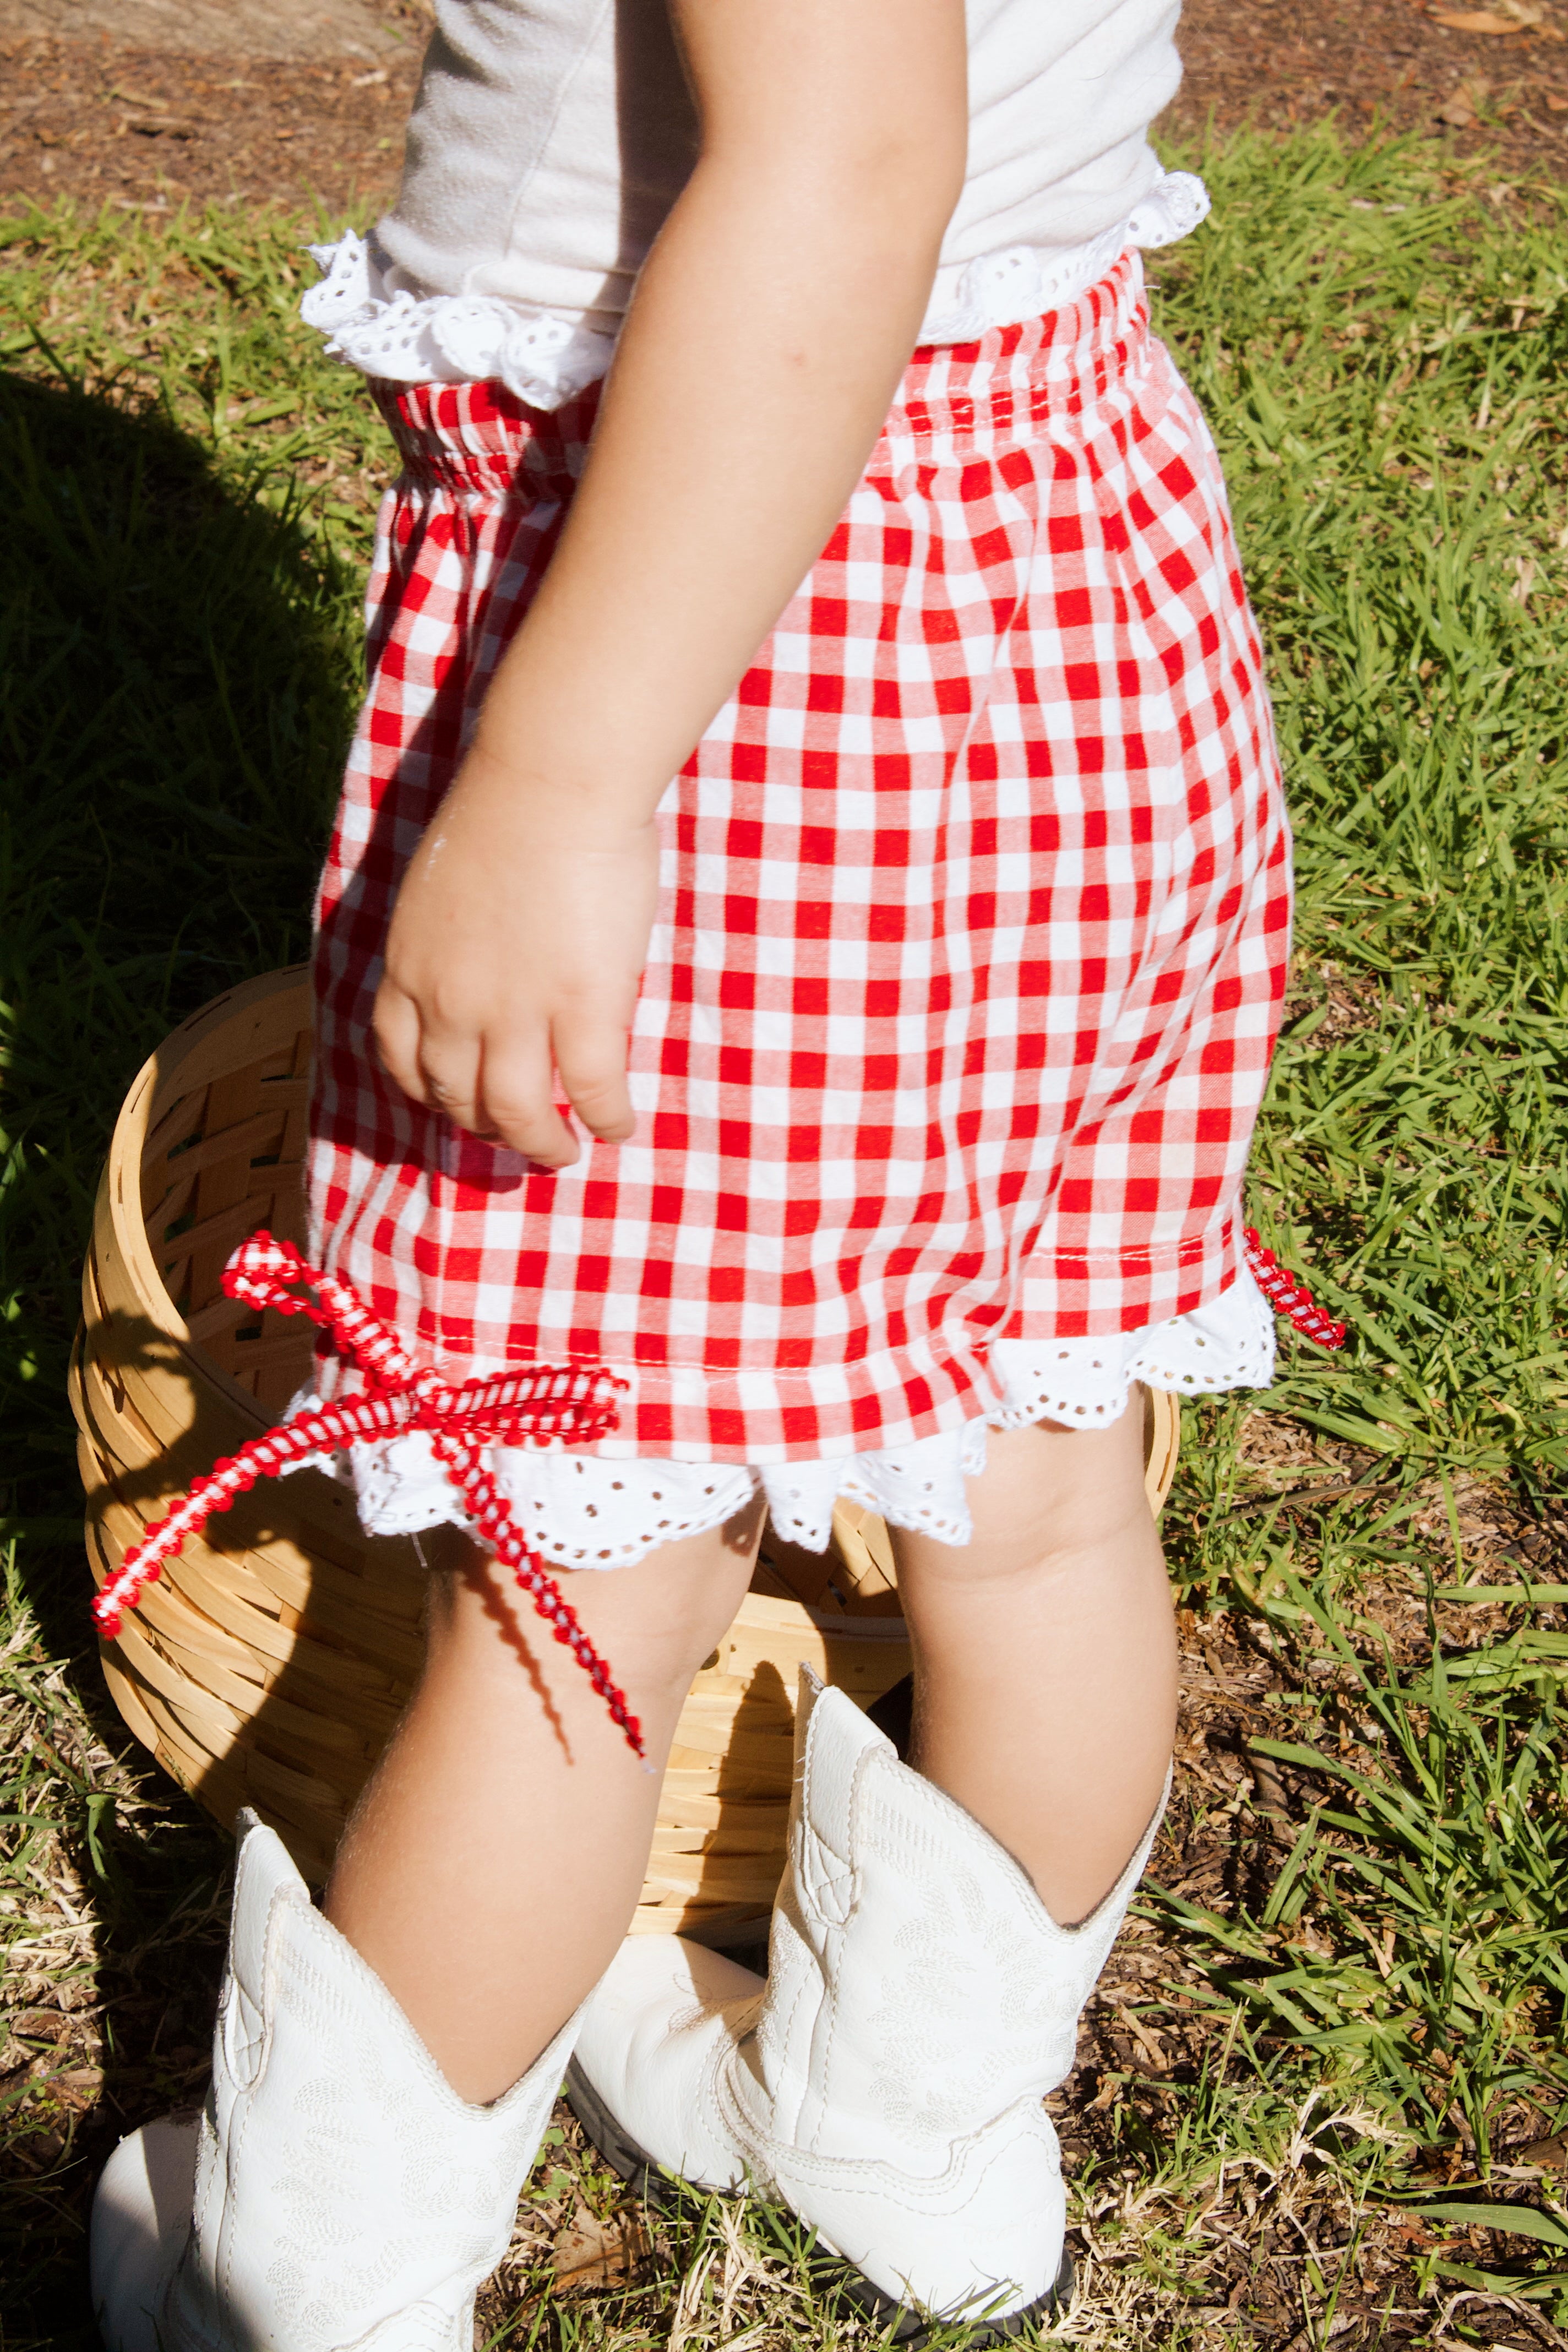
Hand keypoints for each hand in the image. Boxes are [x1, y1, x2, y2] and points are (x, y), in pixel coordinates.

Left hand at [372, 752, 659, 1168]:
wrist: (551, 779)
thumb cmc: (506, 808)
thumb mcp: (441, 885)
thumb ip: (449, 939)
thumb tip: (481, 966)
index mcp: (410, 965)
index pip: (402, 1057)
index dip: (429, 1092)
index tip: (454, 1104)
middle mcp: (451, 1002)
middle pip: (457, 1096)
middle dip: (485, 1128)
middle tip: (517, 1138)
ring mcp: (515, 1011)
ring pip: (518, 1114)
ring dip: (542, 1145)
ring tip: (564, 1153)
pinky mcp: (582, 1007)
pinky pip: (593, 1091)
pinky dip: (606, 1119)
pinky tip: (619, 1128)